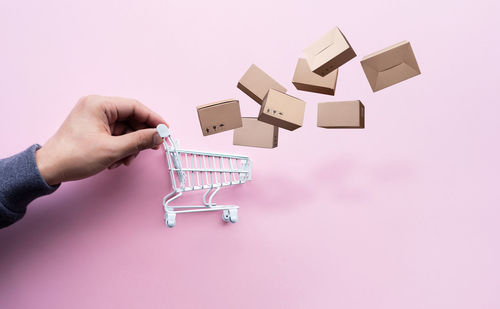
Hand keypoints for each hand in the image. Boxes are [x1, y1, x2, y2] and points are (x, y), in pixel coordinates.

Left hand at [35, 95, 166, 184]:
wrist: (49, 169)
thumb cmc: (74, 156)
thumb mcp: (112, 150)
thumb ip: (139, 140)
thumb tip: (158, 135)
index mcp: (99, 104)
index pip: (134, 107)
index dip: (153, 119)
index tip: (165, 130)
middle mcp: (96, 107)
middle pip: (130, 118)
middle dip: (141, 136)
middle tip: (152, 147)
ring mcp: (94, 117)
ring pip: (124, 128)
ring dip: (130, 145)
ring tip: (125, 160)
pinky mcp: (93, 128)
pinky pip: (115, 134)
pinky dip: (120, 147)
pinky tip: (117, 160)